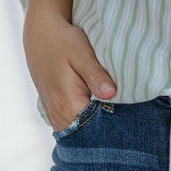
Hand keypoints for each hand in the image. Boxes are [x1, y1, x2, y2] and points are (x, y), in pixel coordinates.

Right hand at [23, 13, 117, 132]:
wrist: (40, 35)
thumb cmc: (63, 41)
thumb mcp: (82, 54)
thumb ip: (96, 75)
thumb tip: (112, 94)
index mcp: (67, 104)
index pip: (94, 129)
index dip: (113, 128)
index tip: (130, 122)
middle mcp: (58, 115)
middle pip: (87, 136)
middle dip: (107, 131)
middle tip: (128, 122)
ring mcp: (54, 114)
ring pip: (80, 133)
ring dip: (96, 127)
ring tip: (116, 119)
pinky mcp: (54, 110)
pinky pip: (72, 125)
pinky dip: (85, 123)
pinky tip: (99, 113)